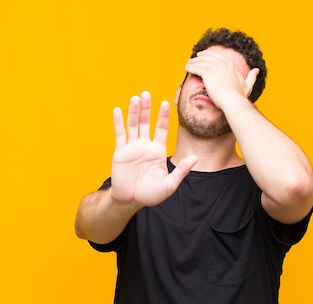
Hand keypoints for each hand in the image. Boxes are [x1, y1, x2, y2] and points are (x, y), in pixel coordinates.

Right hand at [110, 91, 197, 206]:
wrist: (131, 201)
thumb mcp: (170, 184)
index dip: (163, 116)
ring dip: (134, 112)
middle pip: (146, 122)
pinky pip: (119, 135)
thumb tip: (195, 158)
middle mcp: (145, 145)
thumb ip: (181, 170)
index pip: (161, 129)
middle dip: (147, 108)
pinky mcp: (120, 152)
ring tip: (136, 98)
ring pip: (133, 125)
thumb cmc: (151, 194)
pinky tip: (117, 110)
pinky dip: (118, 122)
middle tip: (147, 93)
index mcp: (158, 150)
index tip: (166, 103)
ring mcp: (132, 147)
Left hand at [184, 50, 258, 108]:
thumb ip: (252, 76)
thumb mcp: (247, 85)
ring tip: (188, 63)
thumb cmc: (239, 96)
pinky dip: (190, 67)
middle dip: (200, 56)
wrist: (233, 101)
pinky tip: (186, 68)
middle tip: (195, 57)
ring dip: (193, 62)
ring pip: (200, 62)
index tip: (204, 56)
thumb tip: (257, 70)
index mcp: (230, 64)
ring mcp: (214, 67)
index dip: (209, 55)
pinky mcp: (207, 73)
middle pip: (208, 56)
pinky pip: (196, 68)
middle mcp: (222, 63)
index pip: (217, 56)